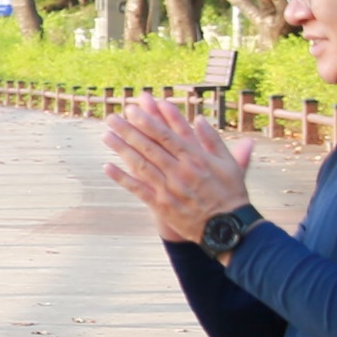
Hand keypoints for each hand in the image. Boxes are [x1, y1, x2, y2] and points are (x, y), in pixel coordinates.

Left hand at [102, 95, 253, 245]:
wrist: (227, 227)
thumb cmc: (230, 193)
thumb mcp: (229, 163)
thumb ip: (213, 140)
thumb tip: (198, 119)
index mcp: (195, 158)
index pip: (166, 135)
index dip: (147, 121)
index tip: (133, 109)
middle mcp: (179, 171)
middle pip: (149, 147)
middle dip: (129, 131)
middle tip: (112, 118)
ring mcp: (169, 188)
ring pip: (141, 165)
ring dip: (121, 149)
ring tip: (106, 136)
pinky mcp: (161, 205)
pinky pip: (138, 189)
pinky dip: (122, 178)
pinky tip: (107, 167)